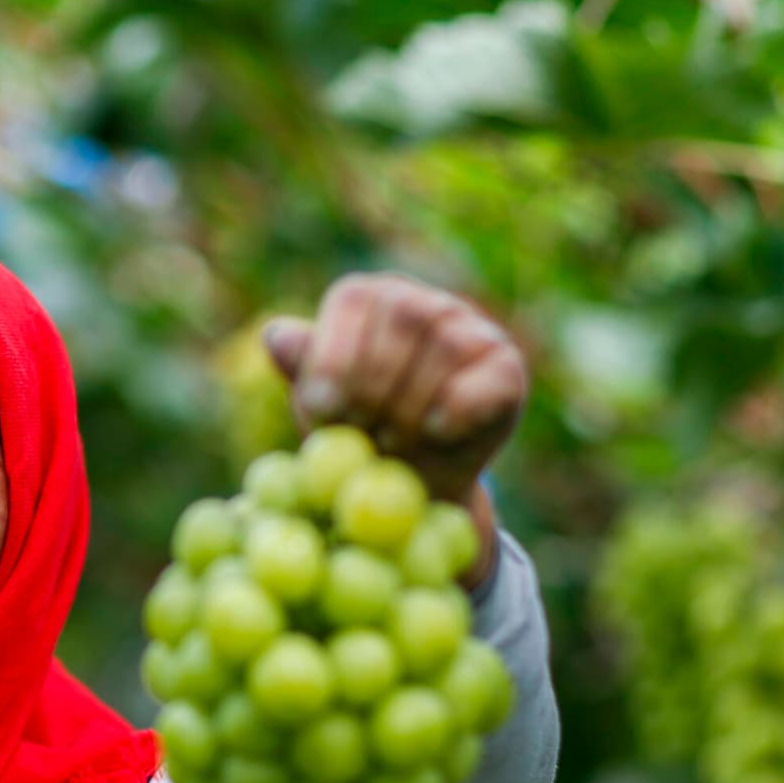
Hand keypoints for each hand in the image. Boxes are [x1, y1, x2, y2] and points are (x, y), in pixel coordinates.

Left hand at [260, 273, 525, 507]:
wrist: (410, 484)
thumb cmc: (355, 433)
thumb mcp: (320, 404)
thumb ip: (303, 368)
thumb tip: (277, 336)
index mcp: (367, 298)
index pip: (354, 300)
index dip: (335, 355)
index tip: (322, 407)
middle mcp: (419, 301)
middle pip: (402, 318)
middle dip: (373, 387)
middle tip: (362, 432)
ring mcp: (469, 327)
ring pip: (445, 346)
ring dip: (411, 407)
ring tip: (392, 442)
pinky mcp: (506, 366)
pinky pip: (485, 380)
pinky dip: (456, 411)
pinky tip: (435, 433)